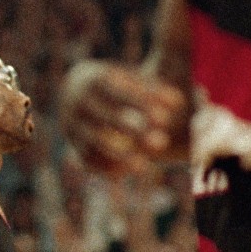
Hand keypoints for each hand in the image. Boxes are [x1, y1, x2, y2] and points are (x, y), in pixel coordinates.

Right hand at [58, 60, 185, 175]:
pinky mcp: (73, 143)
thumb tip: (178, 102)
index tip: (165, 118)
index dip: (140, 105)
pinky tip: (124, 174)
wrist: (74, 90)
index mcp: (94, 79)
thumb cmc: (117, 84)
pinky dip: (103, 168)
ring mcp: (72, 124)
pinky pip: (85, 159)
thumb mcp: (132, 78)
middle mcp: (78, 102)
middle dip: (132, 131)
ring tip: (144, 167)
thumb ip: (155, 89)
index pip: (116, 91)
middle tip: (162, 143)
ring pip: (93, 142)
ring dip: (118, 156)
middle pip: (104, 117)